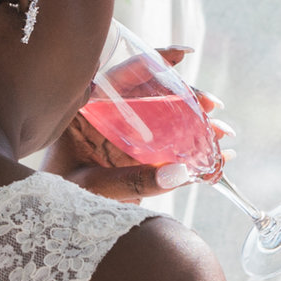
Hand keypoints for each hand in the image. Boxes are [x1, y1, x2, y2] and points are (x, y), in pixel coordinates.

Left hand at [44, 48, 232, 203]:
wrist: (57, 226)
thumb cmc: (57, 199)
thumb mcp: (88, 188)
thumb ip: (129, 182)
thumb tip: (181, 172)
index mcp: (88, 110)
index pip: (121, 75)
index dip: (154, 60)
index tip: (184, 54)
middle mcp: (111, 118)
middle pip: (155, 96)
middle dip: (189, 99)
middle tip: (213, 107)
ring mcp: (128, 139)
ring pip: (169, 121)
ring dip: (200, 127)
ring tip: (223, 137)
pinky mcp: (141, 161)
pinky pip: (174, 153)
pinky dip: (197, 156)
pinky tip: (221, 161)